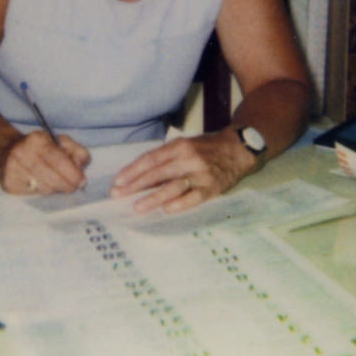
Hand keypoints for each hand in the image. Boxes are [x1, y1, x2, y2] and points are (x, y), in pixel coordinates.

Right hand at [0, 131, 90, 195]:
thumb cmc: (39, 147)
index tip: (81, 181)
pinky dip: (41, 191)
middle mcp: (21, 153)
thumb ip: (76, 150)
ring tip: (54, 181)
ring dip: (54, 188)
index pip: (58, 159)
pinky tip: (39, 183)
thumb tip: (81, 166)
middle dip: (67, 185)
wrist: (5, 150)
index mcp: (36, 139)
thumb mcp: (59, 141)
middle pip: (52, 178)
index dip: (72, 173)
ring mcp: (12, 169)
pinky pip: (33, 194)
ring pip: (44, 189)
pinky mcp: (8, 184)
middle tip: (73, 186)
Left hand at [109, 130, 256, 213]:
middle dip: (136, 185)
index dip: (132, 171)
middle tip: (118, 196)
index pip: (150, 159)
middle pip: (158, 173)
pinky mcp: (213, 186)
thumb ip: (164, 159)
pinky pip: (195, 196)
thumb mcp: (184, 146)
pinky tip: (167, 209)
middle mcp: (188, 158)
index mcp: (178, 146)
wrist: (237, 149)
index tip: (117, 182)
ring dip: (154, 197)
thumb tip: (138, 178)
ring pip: (173, 186)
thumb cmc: (205, 149)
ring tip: (138, 207)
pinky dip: (181, 203)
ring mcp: (201, 172)